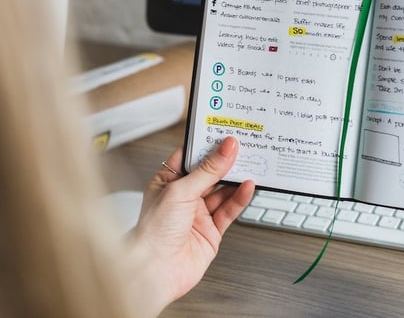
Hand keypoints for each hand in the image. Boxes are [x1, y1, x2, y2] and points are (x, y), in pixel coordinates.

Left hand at [126, 137, 254, 316]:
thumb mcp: (180, 191)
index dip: (208, 145)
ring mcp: (198, 215)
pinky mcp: (211, 231)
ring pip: (222, 192)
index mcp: (168, 182)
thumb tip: (225, 149)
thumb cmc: (153, 232)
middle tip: (243, 146)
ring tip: (251, 164)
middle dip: (226, 161)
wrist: (155, 270)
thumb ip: (207, 170)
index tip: (225, 133)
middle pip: (210, 174)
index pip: (191, 157)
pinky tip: (248, 187)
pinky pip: (229, 211)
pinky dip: (240, 198)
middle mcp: (183, 198)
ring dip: (236, 179)